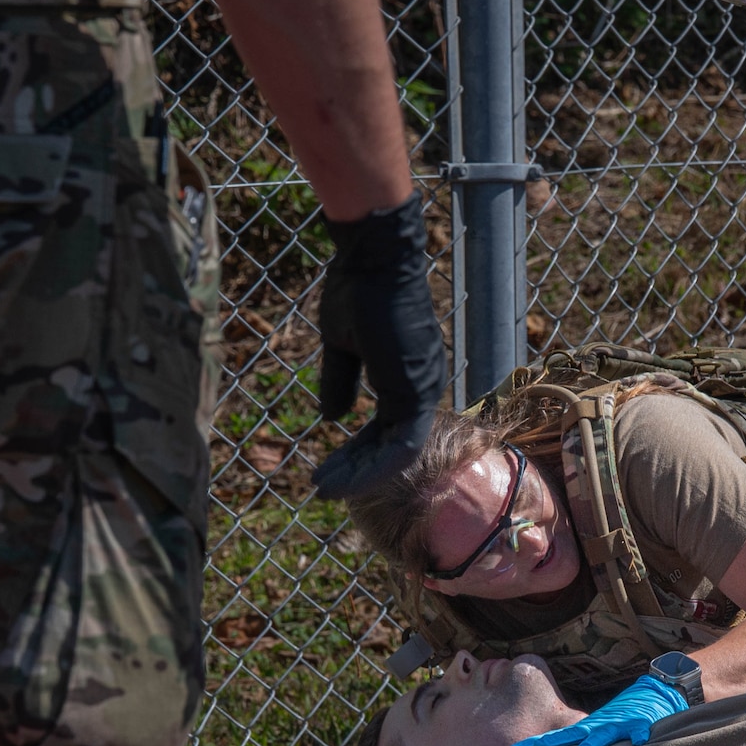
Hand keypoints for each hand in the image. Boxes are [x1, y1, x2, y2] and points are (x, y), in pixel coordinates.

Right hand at [309, 190, 447, 499]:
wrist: (372, 259)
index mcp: (408, 373)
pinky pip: (401, 446)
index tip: (327, 467)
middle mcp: (422, 384)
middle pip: (393, 445)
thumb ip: (340, 382)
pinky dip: (373, 468)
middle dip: (357, 470)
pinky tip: (341, 479)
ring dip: (361, 475)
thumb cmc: (358, 289)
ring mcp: (424, 389)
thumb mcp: (341, 344)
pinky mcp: (418, 392)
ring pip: (398, 453)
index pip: (386, 427)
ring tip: (324, 486)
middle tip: (322, 485)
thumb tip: (332, 418)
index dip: (358, 452)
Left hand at [510, 675, 688, 745]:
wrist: (652, 694)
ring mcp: (620, 724)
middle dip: (556, 742)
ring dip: (596, 739)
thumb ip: (580, 744)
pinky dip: (640, 735)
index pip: (557, 737)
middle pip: (574, 734)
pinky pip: (641, 730)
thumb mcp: (597, 731)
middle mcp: (599, 725)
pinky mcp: (642, 723)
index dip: (537, 743)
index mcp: (587, 729)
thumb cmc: (621, 720)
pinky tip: (639, 743)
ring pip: (606, 732)